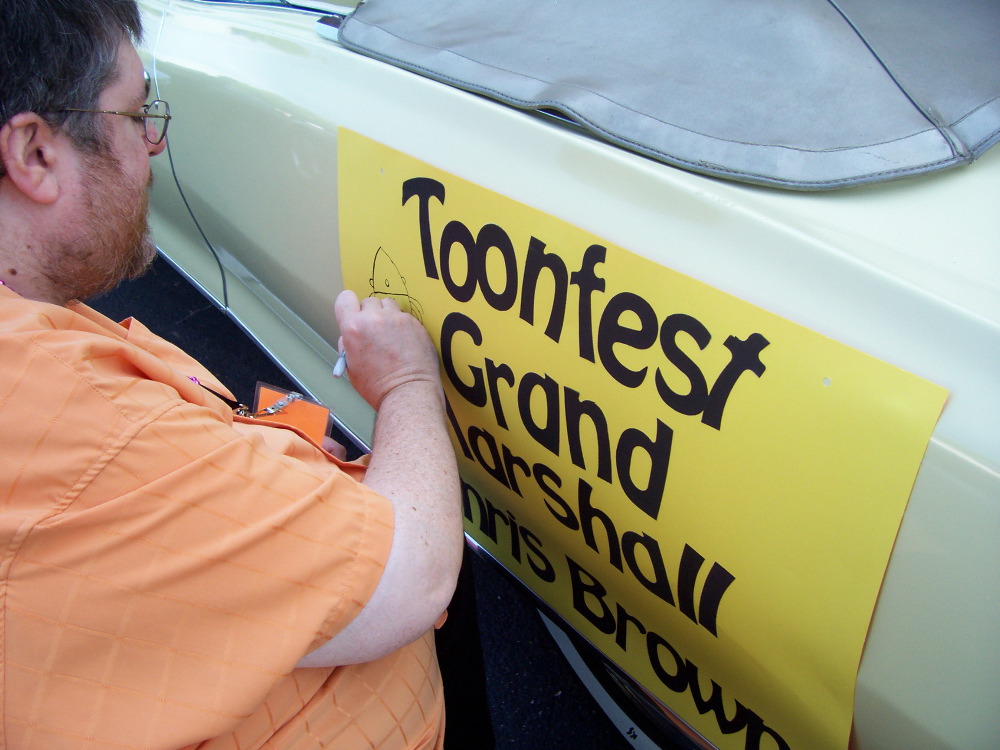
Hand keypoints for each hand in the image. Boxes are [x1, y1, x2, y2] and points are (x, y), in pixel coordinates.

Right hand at [334, 290, 441, 409]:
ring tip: (391, 335)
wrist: (408, 393)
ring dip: (387, 315)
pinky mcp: (415, 323)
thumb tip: (352, 333)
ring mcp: (397, 319)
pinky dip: (403, 325)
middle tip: (375, 332)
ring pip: (388, 305)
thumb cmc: (377, 386)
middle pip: (368, 301)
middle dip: (370, 314)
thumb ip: (347, 343)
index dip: (349, 307)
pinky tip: (405, 343)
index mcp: (353, 328)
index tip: (353, 314)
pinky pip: (404, 316)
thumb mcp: (350, 366)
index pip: (345, 298)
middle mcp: (374, 318)